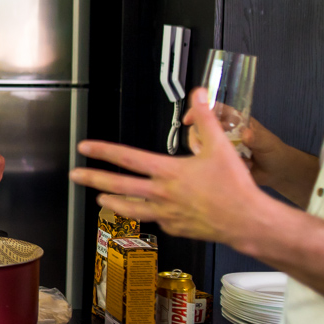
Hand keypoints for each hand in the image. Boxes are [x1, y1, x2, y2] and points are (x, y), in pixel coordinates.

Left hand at [69, 88, 270, 242]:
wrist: (247, 221)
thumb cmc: (235, 187)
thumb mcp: (220, 146)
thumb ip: (206, 119)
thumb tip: (198, 95)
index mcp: (168, 172)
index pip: (127, 158)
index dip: (103, 151)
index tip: (85, 148)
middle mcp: (162, 194)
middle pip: (118, 186)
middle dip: (93, 179)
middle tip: (75, 176)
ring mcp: (166, 214)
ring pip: (130, 209)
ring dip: (113, 203)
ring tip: (100, 200)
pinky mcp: (174, 228)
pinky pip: (155, 220)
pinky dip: (147, 214)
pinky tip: (145, 211)